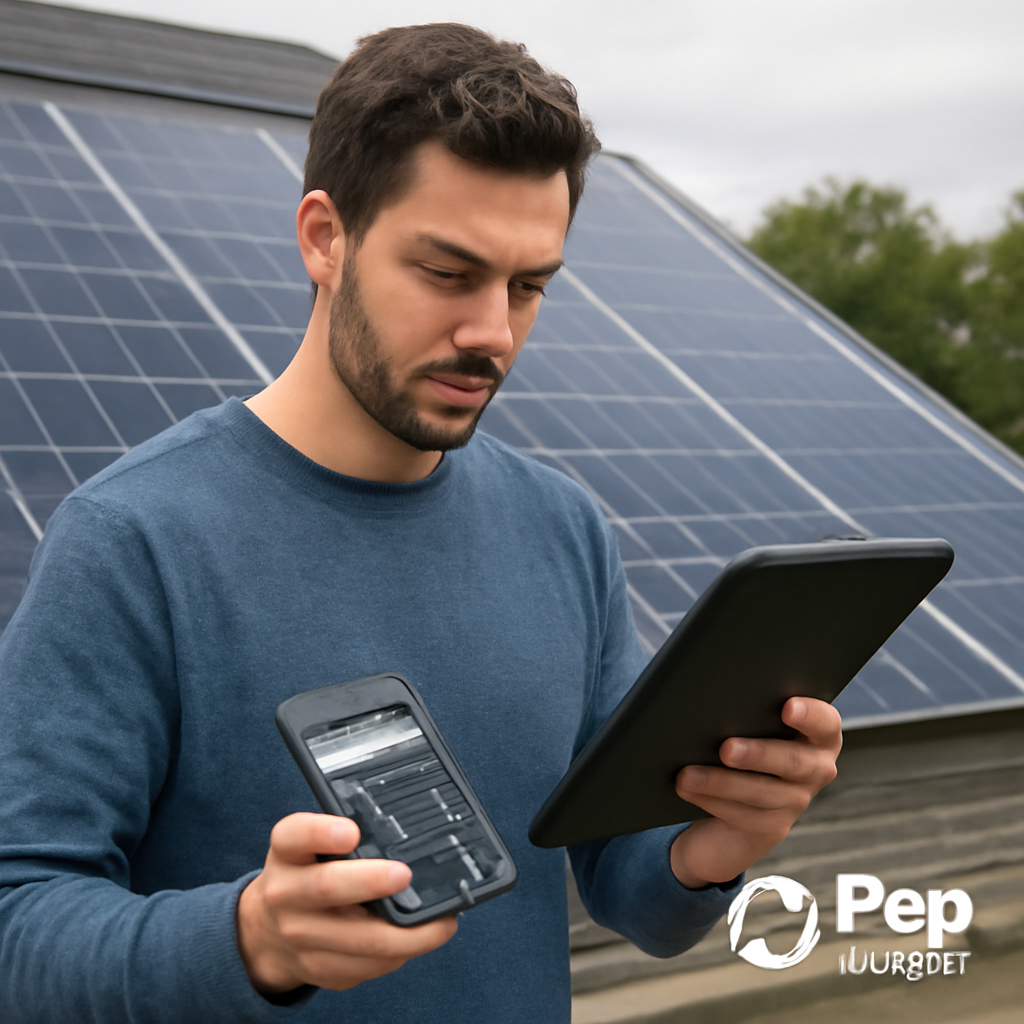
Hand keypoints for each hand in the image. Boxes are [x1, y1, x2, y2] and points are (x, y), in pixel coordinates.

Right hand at [236, 813, 457, 996]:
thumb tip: (407, 840)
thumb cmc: (308, 872)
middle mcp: (285, 893)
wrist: (268, 930)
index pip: (296, 835)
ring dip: (407, 935)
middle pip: (328, 887)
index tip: (352, 832)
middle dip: (371, 882)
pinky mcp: (318, 969)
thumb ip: (347, 834)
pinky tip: (419, 941)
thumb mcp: (312, 844)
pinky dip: (399, 955)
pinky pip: (366, 967)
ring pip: (359, 940)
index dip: (323, 832)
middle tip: (405, 875)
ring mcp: (300, 936)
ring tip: (442, 922)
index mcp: (287, 851)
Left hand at [669, 697, 840, 888]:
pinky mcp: (773, 826)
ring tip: (687, 774)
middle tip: (726, 749)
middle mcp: (816, 768)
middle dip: (757, 754)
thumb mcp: (751, 723)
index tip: (787, 707)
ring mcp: (796, 800)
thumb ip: (749, 711)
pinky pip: (743, 815)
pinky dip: (711, 800)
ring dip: (720, 782)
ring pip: (761, 792)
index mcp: (817, 734)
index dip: (811, 715)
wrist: (738, 799)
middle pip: (793, 761)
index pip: (825, 722)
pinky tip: (687, 789)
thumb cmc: (743, 741)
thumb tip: (714, 700)